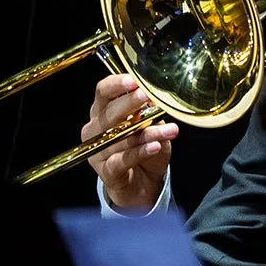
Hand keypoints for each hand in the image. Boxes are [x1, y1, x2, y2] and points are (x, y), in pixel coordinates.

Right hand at [85, 73, 176, 211]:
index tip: (133, 81)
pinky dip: (140, 152)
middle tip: (146, 97)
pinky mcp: (106, 172)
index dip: (116, 85)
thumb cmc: (145, 148)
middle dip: (129, 103)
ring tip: (170, 129)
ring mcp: (98, 151)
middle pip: (109, 113)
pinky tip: (155, 146)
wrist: (144, 184)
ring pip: (122, 138)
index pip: (103, 92)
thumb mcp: (151, 126)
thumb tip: (157, 96)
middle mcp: (96, 130)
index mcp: (103, 111)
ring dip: (148, 132)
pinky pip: (122, 160)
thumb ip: (150, 111)